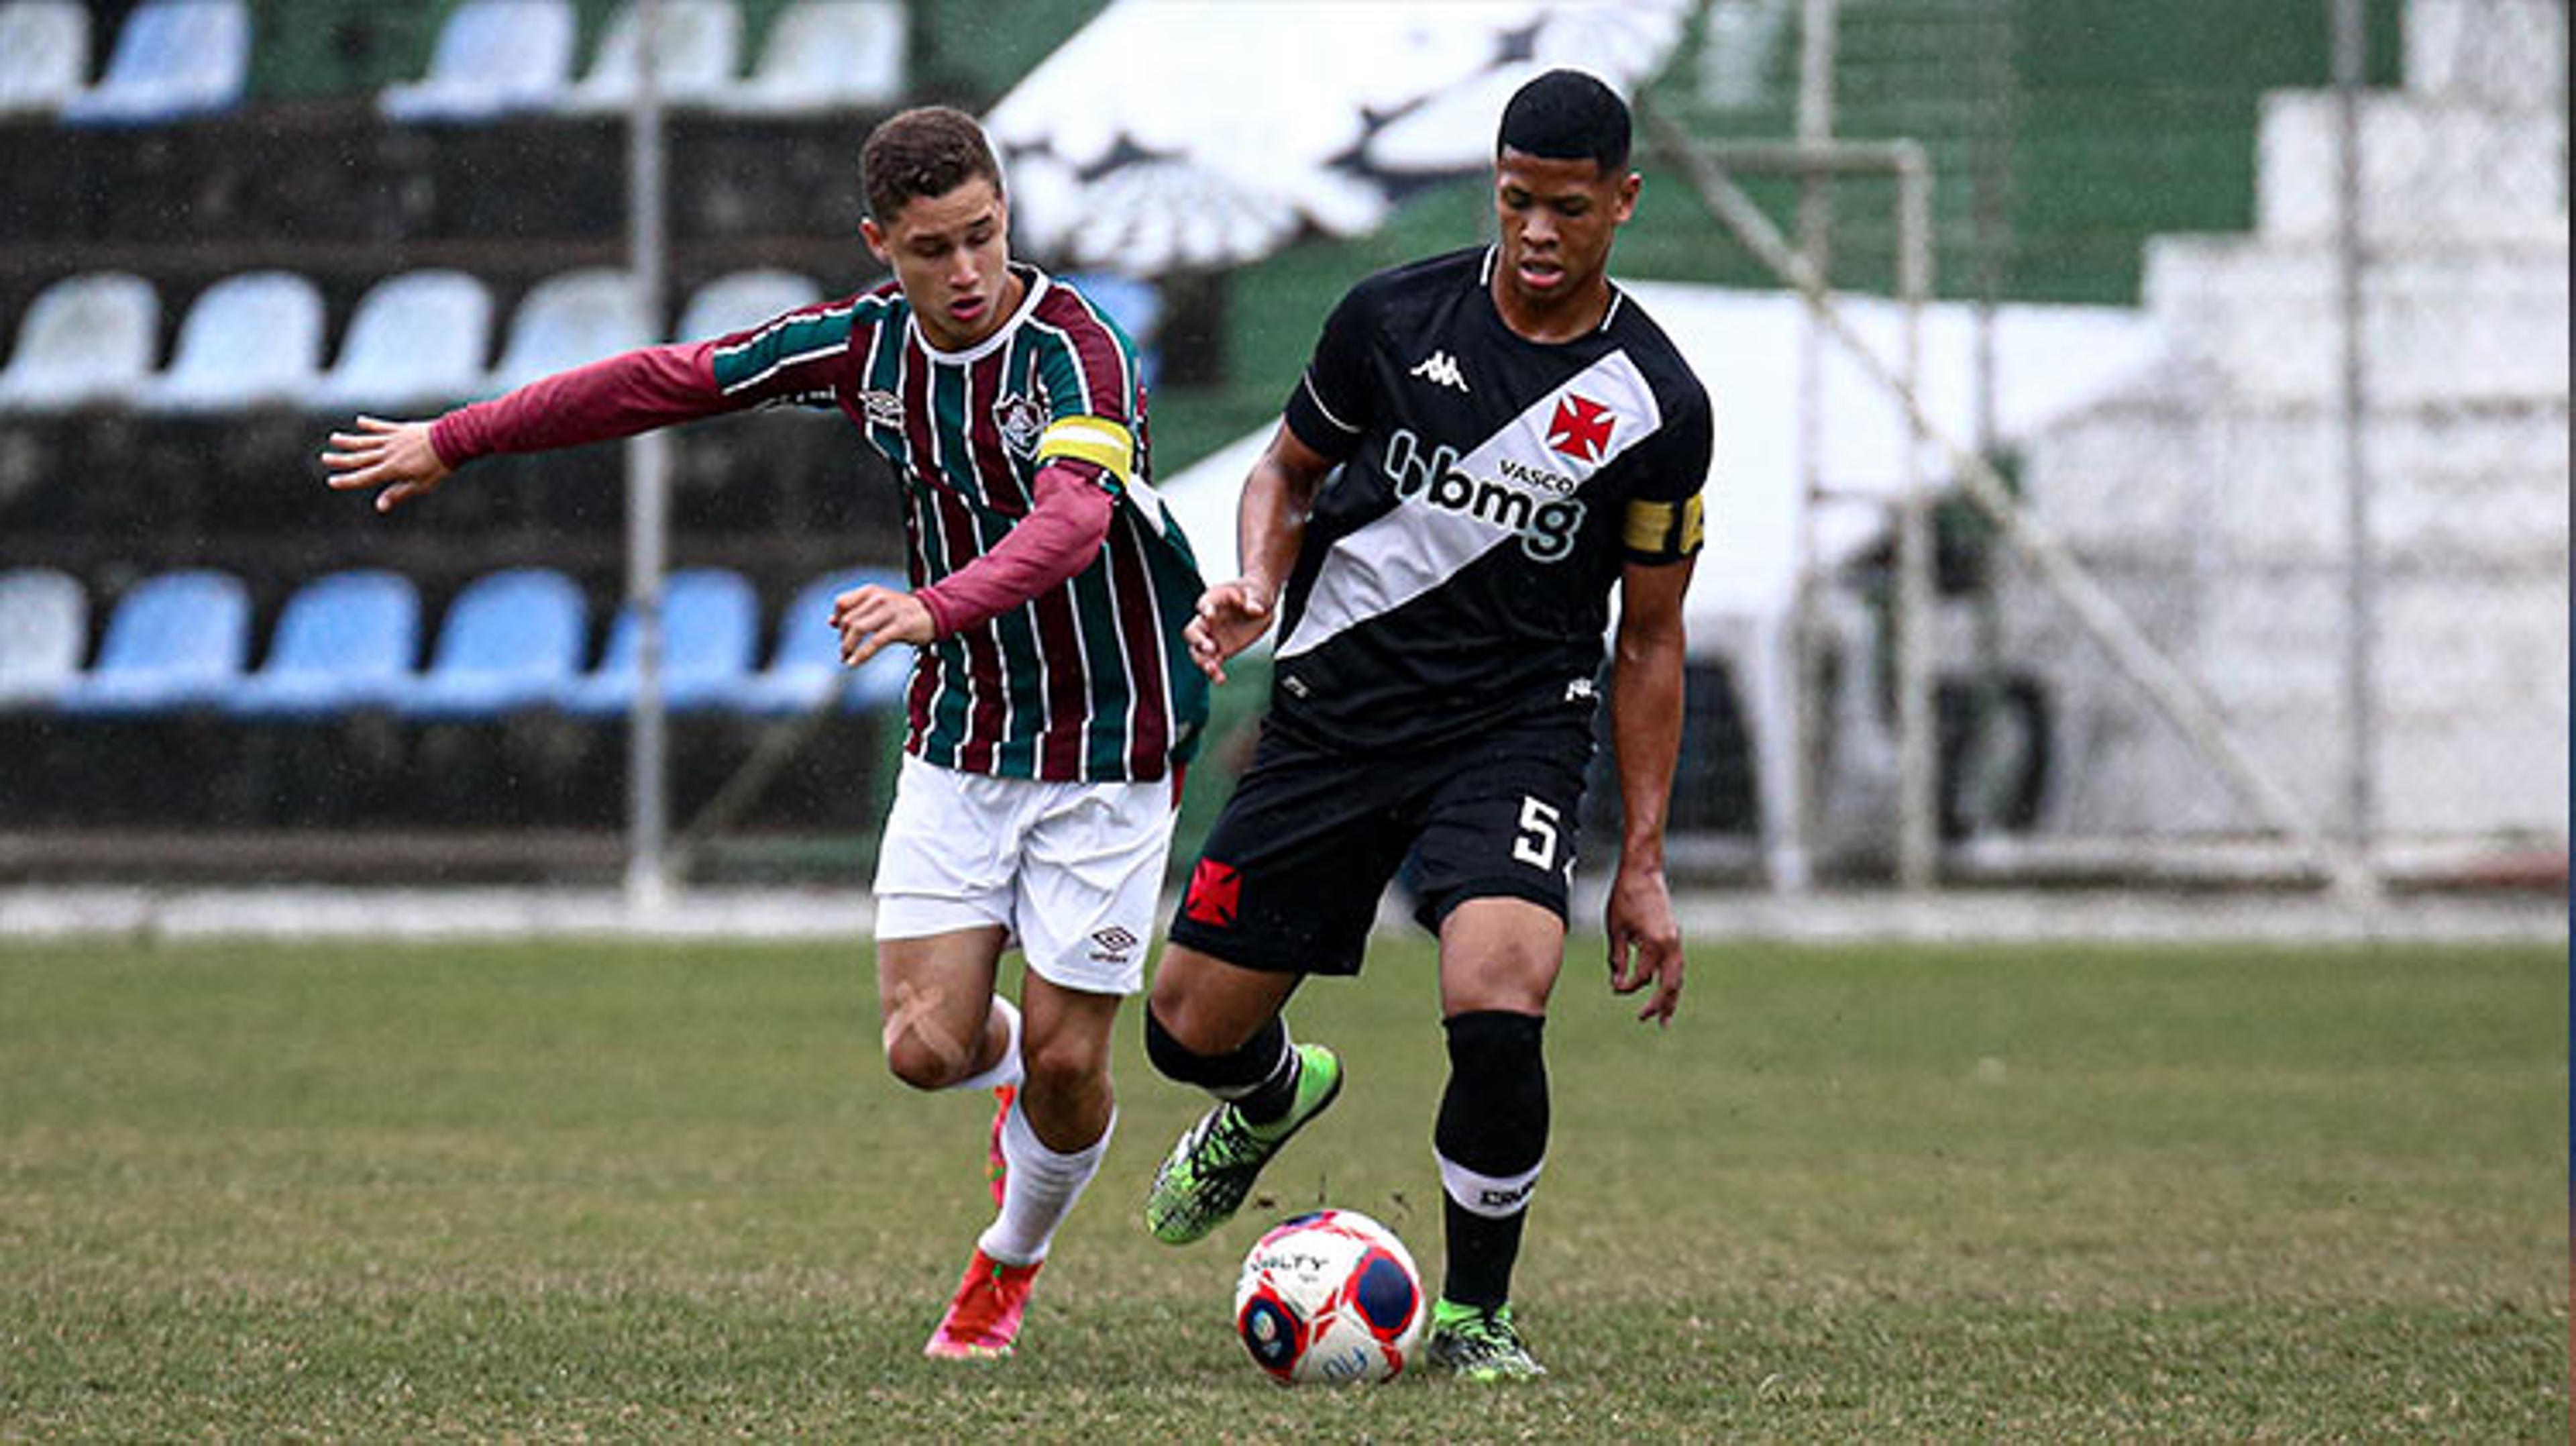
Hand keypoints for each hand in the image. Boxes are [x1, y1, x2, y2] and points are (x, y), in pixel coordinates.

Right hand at [320, 416, 451, 512]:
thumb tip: (379, 507)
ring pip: (366, 440)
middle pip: (359, 457)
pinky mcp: (401, 429)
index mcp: (391, 469)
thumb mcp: (420, 485)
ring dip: (349, 440)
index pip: (364, 477)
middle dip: (341, 459)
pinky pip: (382, 426)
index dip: (347, 480)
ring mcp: (393, 439)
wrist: (452, 440)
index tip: (332, 481)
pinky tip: (360, 422)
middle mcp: (388, 453)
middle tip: (324, 458)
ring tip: (334, 438)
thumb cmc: (438, 466)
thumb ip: (398, 493)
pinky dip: (370, 424)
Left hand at [829, 583, 933, 667]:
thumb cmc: (903, 611)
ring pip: (858, 629)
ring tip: (847, 658)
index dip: (838, 620)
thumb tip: (830, 621)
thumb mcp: (877, 604)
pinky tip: (854, 663)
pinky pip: (874, 642)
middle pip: (848, 620)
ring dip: (848, 647)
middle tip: (845, 651)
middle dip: (842, 638)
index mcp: (870, 591)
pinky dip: (861, 654)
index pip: (841, 604)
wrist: (934, 613)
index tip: (842, 634)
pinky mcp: (900, 627)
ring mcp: (889, 612)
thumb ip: (855, 610)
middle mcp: (878, 598)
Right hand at [1184, 579, 1273, 683]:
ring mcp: (1213, 636)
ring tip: (1212, 669)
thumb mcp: (1258, 593)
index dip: (1204, 609)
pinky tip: (1220, 678)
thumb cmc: (1254, 593)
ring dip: (1203, 661)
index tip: (1209, 613)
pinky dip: (1214, 672)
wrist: (1261, 603)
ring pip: (1198, 651)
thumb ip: (1254, 601)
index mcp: (1215, 599)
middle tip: (1209, 647)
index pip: (1204, 603)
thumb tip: (1255, 609)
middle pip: (1193, 631)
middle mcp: (1209, 619)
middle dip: (1198, 640)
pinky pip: (1213, 663)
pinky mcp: (1222, 650)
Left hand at [1605, 859, 1683, 1025]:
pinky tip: (1665, 990)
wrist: (1643, 871)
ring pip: (1677, 977)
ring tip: (1666, 1017)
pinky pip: (1676, 966)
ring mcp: (1675, 941)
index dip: (1627, 987)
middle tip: (1652, 1022)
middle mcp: (1670, 945)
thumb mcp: (1615, 929)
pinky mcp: (1675, 936)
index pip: (1641, 978)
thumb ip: (1618, 958)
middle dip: (1661, 1005)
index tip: (1615, 987)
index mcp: (1654, 944)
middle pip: (1669, 985)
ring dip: (1671, 997)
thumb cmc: (1625, 897)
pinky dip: (1672, 980)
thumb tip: (1618, 983)